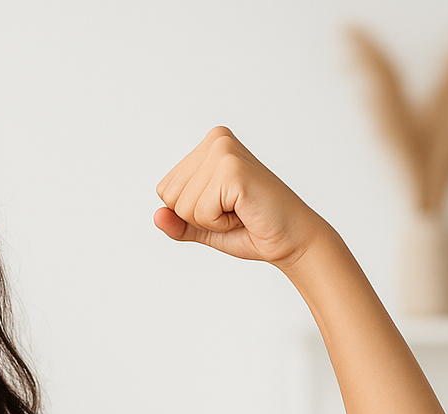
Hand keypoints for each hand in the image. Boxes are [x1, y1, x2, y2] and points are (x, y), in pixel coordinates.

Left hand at [154, 127, 327, 269]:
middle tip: (234, 211)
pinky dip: (219, 223)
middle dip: (198, 217)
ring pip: (181, 206)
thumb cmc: (252, 229)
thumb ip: (177, 222)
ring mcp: (224, 151)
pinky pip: (200, 212)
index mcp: (208, 145)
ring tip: (240, 211)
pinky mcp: (232, 170)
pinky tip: (244, 212)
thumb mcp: (204, 226)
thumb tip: (156, 216)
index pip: (165, 190)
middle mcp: (215, 140)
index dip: (191, 212)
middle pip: (169, 197)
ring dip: (210, 220)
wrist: (292, 240)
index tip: (225, 207)